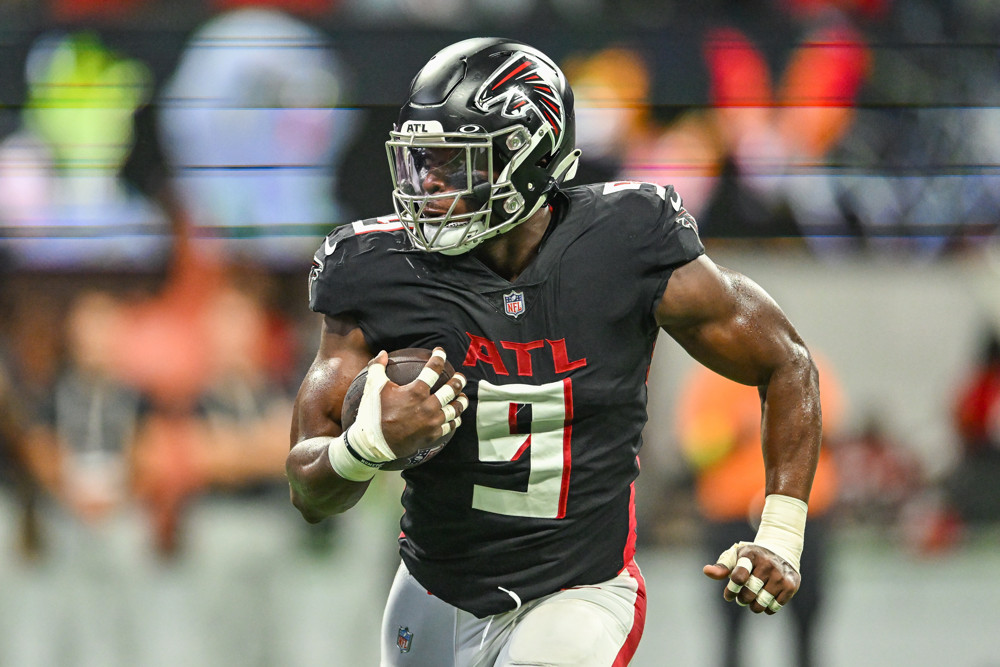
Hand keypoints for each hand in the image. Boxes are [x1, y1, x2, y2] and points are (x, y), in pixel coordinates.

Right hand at [352, 348, 467, 461]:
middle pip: (451, 390)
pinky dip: (455, 420)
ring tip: (463, 397)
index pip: (433, 370)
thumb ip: (378, 367)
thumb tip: (382, 353)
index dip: (439, 358)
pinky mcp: (432, 435)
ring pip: (454, 409)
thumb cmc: (373, 414)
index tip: (441, 352)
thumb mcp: (373, 387)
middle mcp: (428, 406)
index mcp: (416, 392)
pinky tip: (456, 417)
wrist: (374, 444)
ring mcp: (432, 422)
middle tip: (461, 377)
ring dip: (461, 402)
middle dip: (458, 381)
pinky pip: (450, 426)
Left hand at [703, 541, 800, 614]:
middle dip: (742, 599)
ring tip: (752, 600)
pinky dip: (767, 608)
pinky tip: (765, 599)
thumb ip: (721, 567)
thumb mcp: (736, 556)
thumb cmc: (752, 556)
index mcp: (751, 555)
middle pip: (749, 593)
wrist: (781, 548)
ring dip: (754, 606)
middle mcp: (768, 564)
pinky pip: (774, 607)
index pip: (738, 577)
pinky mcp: (791, 585)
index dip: (731, 590)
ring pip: (761, 602)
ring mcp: (780, 575)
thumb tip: (706, 571)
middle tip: (741, 598)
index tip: (729, 595)